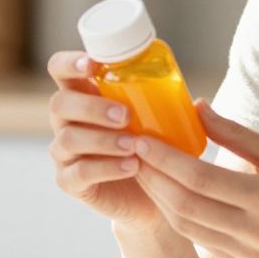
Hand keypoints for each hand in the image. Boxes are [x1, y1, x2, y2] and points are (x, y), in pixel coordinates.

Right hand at [46, 50, 159, 229]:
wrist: (154, 194)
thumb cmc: (153, 146)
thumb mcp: (160, 120)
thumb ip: (170, 106)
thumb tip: (198, 103)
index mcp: (83, 95)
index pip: (60, 69)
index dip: (69, 62)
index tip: (93, 65)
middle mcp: (67, 121)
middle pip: (60, 103)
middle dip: (91, 106)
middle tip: (126, 115)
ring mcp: (64, 153)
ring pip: (68, 139)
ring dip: (102, 139)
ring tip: (134, 145)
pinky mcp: (70, 182)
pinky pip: (78, 173)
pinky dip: (107, 168)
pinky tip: (132, 166)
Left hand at [130, 100, 258, 257]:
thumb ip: (238, 134)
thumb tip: (197, 107)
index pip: (200, 178)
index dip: (164, 159)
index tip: (140, 139)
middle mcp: (254, 231)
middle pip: (184, 204)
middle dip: (151, 177)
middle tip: (129, 152)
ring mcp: (246, 253)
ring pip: (185, 225)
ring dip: (158, 198)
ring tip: (142, 171)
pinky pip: (198, 239)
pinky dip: (176, 215)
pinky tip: (166, 195)